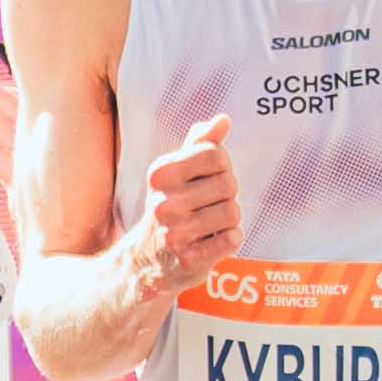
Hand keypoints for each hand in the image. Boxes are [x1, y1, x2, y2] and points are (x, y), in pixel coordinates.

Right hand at [135, 115, 241, 287]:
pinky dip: (230, 240)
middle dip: (226, 195)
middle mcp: (163, 202)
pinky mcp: (189, 259)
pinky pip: (233, 238)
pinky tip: (211, 242)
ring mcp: (175, 233)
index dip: (222, 166)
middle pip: (228, 183)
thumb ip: (201, 144)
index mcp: (160, 174)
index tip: (207, 179)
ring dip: (229, 220)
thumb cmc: (171, 208)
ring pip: (233, 212)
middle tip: (207, 207)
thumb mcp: (178, 173)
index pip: (215, 154)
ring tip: (208, 226)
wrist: (148, 261)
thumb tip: (223, 120)